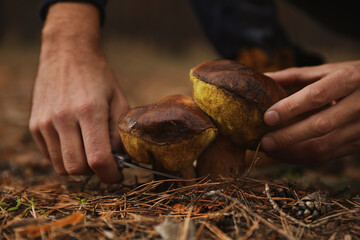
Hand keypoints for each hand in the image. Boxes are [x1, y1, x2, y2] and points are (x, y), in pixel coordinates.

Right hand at [29, 3, 128, 182]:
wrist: (68, 54)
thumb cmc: (99, 77)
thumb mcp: (118, 100)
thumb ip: (120, 132)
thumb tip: (121, 160)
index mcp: (89, 111)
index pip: (98, 158)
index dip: (110, 174)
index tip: (117, 176)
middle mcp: (63, 118)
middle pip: (77, 168)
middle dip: (94, 173)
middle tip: (105, 163)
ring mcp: (45, 122)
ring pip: (62, 166)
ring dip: (79, 166)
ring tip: (90, 150)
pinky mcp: (35, 125)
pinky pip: (51, 156)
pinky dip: (65, 156)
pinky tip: (75, 141)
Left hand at [261, 61, 359, 162]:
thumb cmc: (351, 77)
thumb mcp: (328, 70)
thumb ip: (295, 75)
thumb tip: (264, 77)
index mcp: (348, 79)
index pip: (316, 95)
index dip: (291, 108)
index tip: (267, 118)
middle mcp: (359, 103)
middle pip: (320, 125)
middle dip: (288, 136)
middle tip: (264, 142)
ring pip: (325, 146)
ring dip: (293, 152)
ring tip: (270, 150)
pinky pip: (329, 155)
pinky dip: (304, 157)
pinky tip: (286, 154)